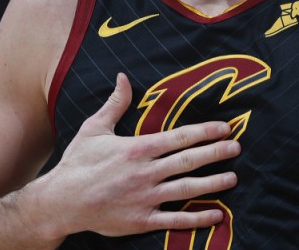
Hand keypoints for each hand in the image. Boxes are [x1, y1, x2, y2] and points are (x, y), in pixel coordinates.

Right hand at [42, 72, 239, 237]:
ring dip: (213, 184)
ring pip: (187, 190)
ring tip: (233, 178)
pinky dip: (197, 218)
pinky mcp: (143, 220)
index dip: (205, 131)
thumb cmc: (77, 163)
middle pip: (189, 161)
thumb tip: (124, 77)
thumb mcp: (94, 129)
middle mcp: (145, 173)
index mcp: (137, 149)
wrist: (61, 202)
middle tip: (237, 148)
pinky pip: (175, 220)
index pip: (179, 137)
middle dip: (216, 153)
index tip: (225, 128)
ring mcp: (146, 198)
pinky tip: (216, 214)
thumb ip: (115, 104)